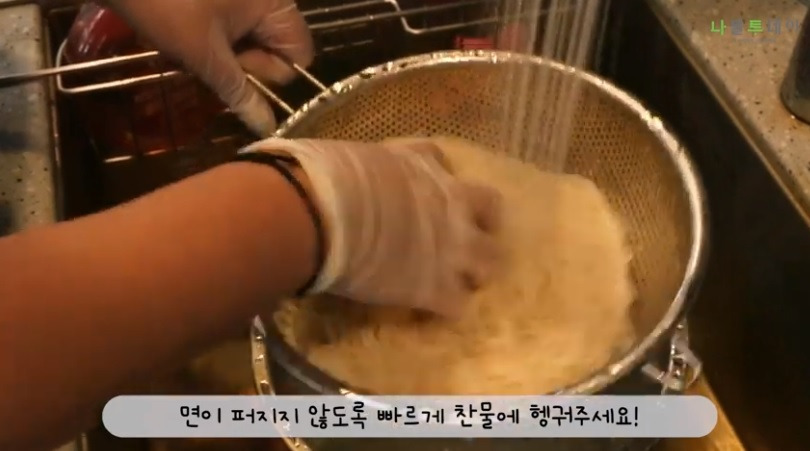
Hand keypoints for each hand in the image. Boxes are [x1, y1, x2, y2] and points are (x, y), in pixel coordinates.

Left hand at [106, 0, 313, 136]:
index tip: (235, 68)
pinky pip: (232, 27)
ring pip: (250, 40)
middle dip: (244, 63)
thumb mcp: (205, 57)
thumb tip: (267, 127)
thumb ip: (240, 93)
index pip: (300, 56)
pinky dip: (213, 39)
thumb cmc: (165, 7)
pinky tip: (186, 36)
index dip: (271, 73)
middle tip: (208, 58)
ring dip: (225, 54)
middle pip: (276, 48)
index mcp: (275, 3)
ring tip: (191, 47)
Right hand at [242, 138, 503, 316]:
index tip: (422, 189)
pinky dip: (445, 308)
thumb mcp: (343, 157)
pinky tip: (428, 311)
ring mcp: (451, 246)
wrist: (321, 214)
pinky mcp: (437, 287)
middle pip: (490, 207)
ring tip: (453, 281)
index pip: (440, 161)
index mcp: (419, 163)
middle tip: (460, 235)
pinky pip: (457, 305)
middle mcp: (449, 200)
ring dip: (473, 270)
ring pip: (490, 261)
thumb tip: (321, 173)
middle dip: (481, 222)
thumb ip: (351, 168)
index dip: (435, 177)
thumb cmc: (321, 177)